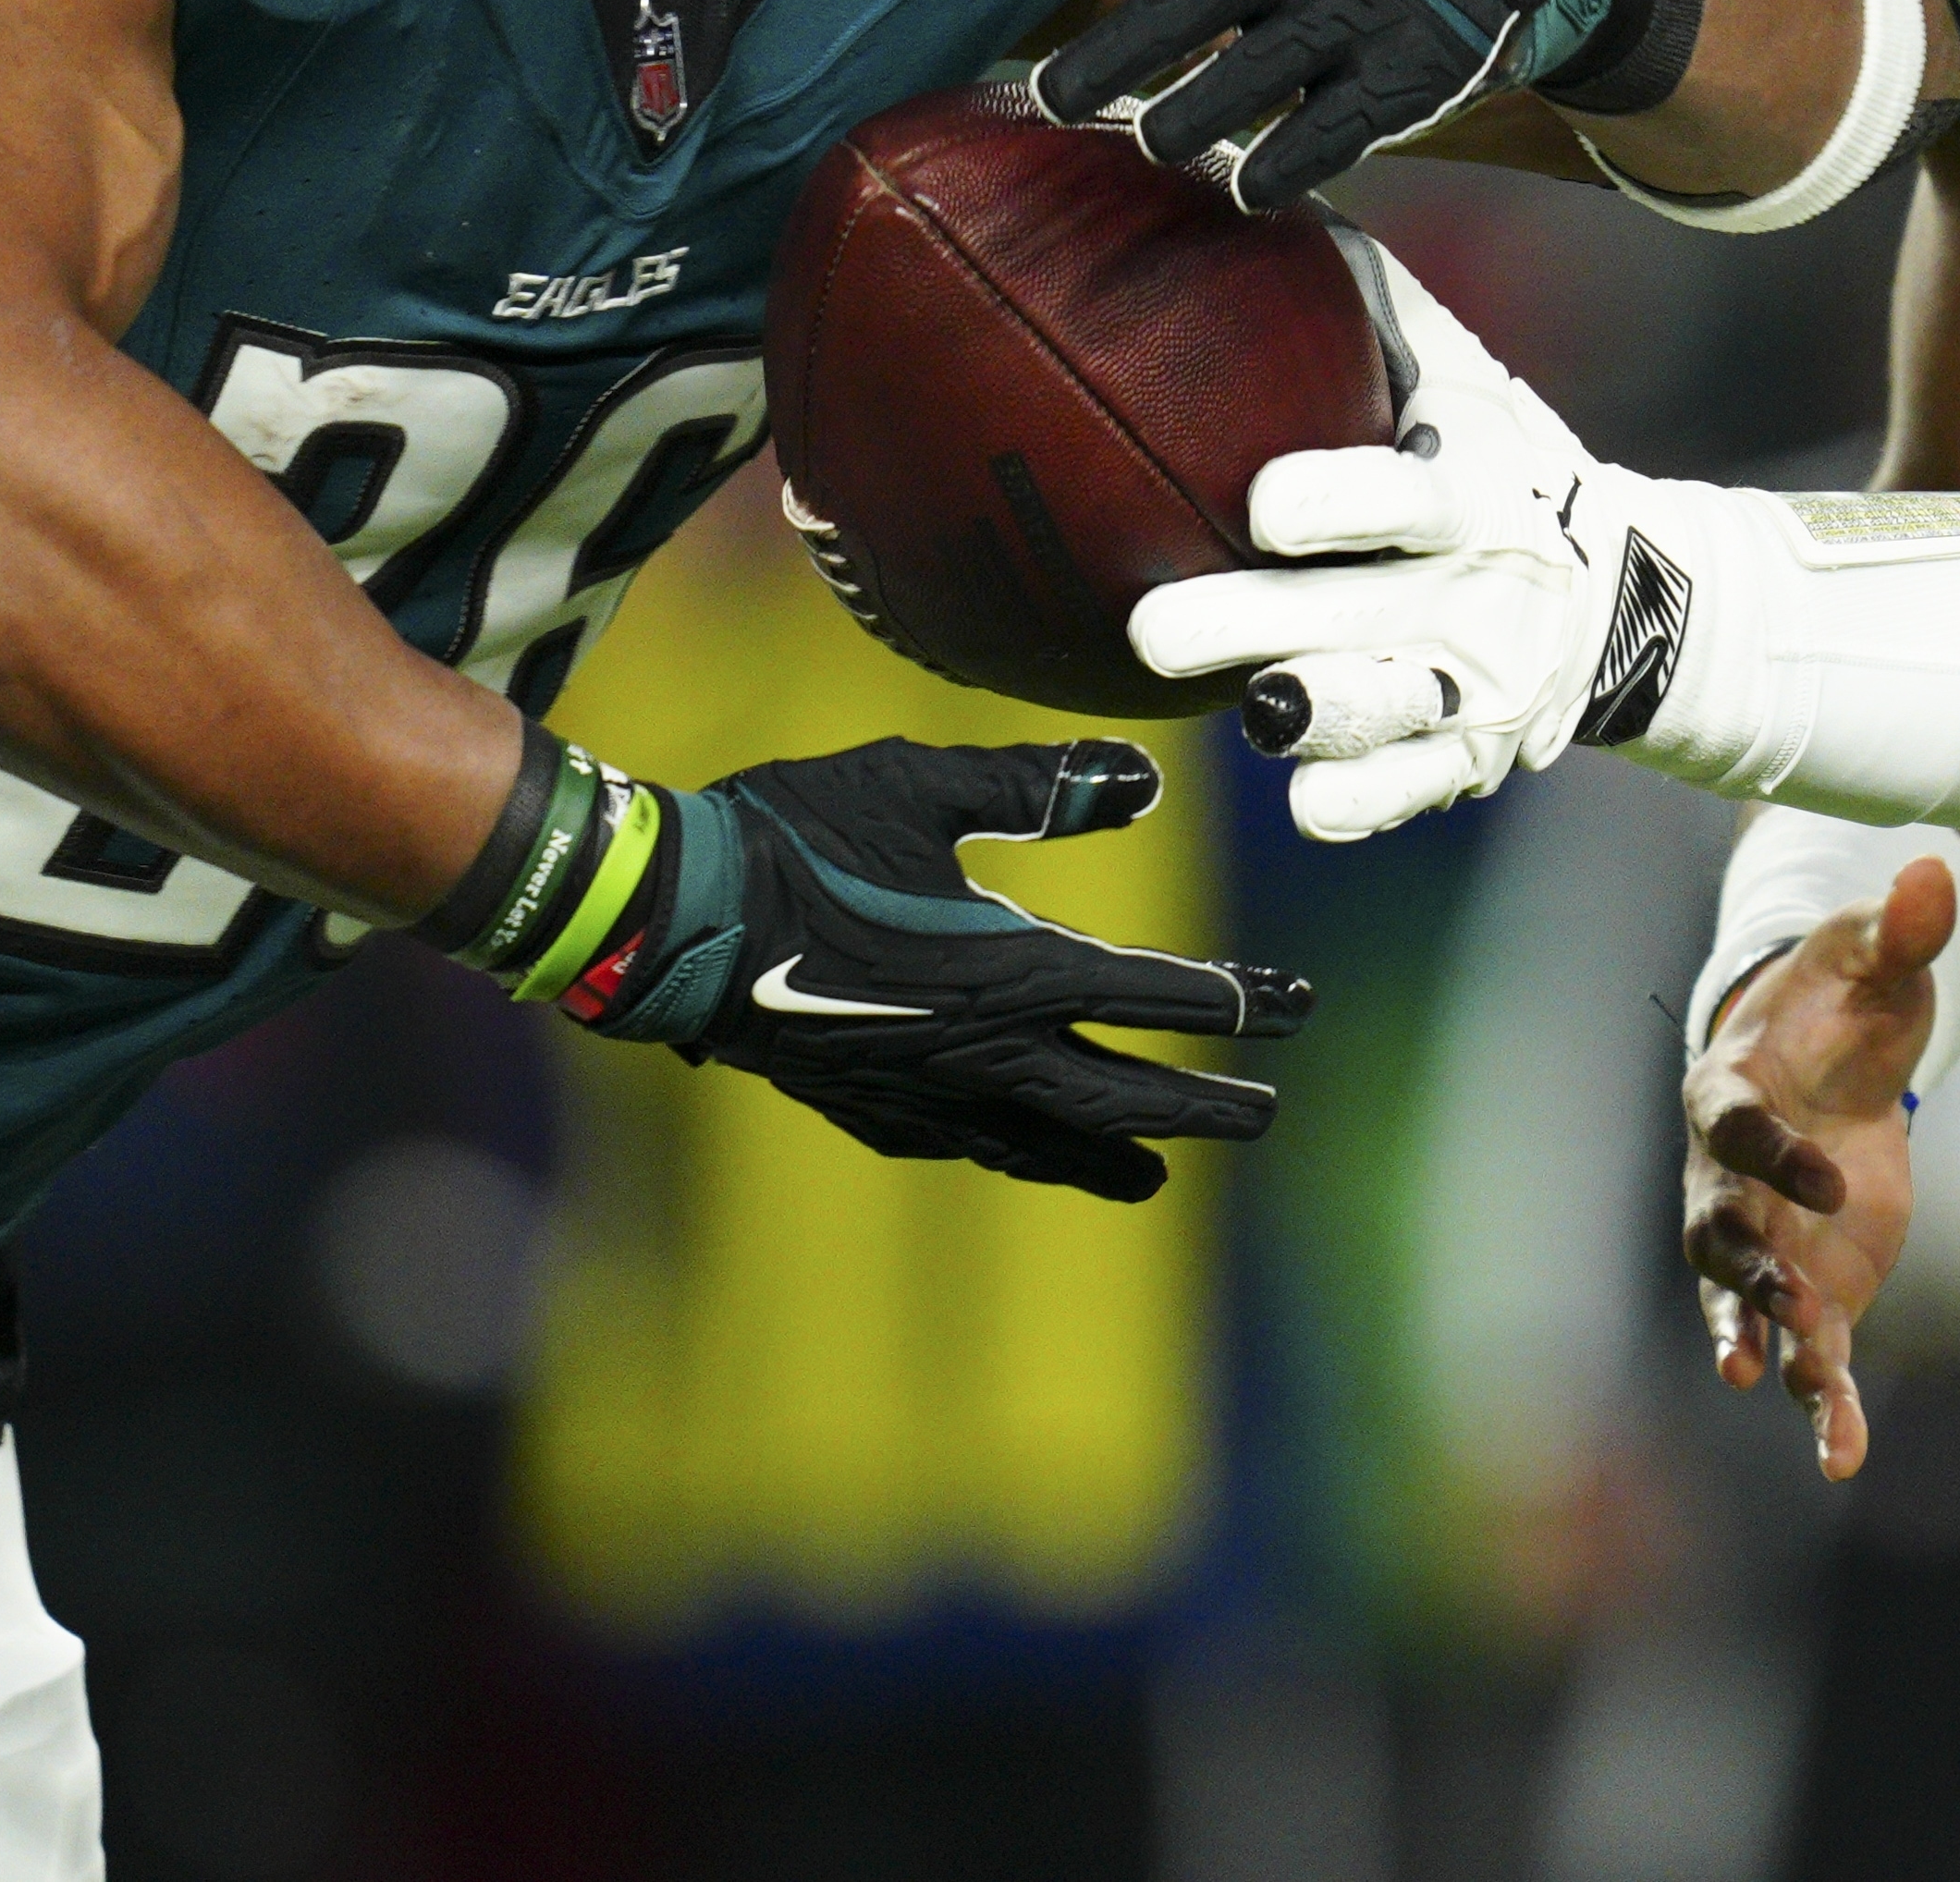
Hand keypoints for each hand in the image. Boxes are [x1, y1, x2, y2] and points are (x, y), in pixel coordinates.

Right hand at [571, 734, 1311, 1200]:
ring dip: (1109, 1152)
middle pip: (1118, 1091)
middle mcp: (980, 1049)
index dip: (1229, 1002)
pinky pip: (963, 1145)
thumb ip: (1035, 785)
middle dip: (1199, 1103)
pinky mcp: (865, 1106)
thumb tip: (1141, 785)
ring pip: (1042, 1138)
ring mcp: (921, 1091)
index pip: (1151, 994)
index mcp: (1008, 969)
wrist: (667, 920)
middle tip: (1265, 1115)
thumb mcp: (919, 783)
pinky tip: (1017, 1155)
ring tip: (1158, 1176)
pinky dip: (1011, 1155)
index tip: (1291, 1007)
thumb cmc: (794, 836)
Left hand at [936, 0, 1615, 207]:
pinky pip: (1320, 142)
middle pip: (1172, 12)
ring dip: (1183, 123)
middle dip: (1102, 62)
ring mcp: (1348, 17)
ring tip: (1158, 138)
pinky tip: (1245, 185)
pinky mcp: (1401, 81)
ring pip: (1239, 88)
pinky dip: (1273, 170)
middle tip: (1052, 100)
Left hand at [1121, 241, 1721, 839]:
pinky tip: (1307, 794)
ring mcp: (1472, 684)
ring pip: (1381, 713)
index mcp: (1469, 490)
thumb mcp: (1459, 372)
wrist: (1630, 595)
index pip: (1403, 500)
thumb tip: (1234, 181)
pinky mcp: (1465, 759)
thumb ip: (1363, 295)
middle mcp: (1473, 594)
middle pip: (1358, 618)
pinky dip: (1355, 798)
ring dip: (1312, 718)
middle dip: (1254, 626)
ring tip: (1250, 710)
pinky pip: (1403, 793)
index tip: (1264, 501)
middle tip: (1153, 629)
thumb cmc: (1498, 456)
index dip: (1338, 502)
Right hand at [1680, 856, 1951, 1479]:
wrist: (1835, 1061)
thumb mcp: (1873, 958)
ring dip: (1766, 1344)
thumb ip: (1899, 928)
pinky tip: (1842, 1457)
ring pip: (1744, 1305)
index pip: (1732, 1128)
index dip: (1777, 1154)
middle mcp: (1725, 1179)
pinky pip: (1806, 1354)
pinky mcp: (1812, 1287)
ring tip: (1792, 1391)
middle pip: (1718, 1234)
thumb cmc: (1842, 999)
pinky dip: (1821, 1403)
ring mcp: (1763, 1241)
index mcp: (1728, 1090)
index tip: (1840, 1174)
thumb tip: (1930, 869)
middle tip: (1794, 1304)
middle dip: (1750, 1273)